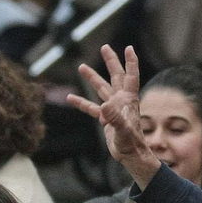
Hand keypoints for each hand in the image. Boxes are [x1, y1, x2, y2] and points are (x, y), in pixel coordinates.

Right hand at [69, 46, 158, 186]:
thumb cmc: (131, 143)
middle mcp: (121, 100)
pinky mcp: (105, 119)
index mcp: (129, 99)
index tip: (128, 47)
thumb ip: (114, 117)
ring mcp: (112, 109)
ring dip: (92, 78)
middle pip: (116, 76)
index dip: (130, 62)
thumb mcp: (123, 130)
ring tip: (81, 67)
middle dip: (111, 62)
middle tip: (105, 47)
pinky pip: (91, 108)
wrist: (130, 155)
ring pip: (101, 89)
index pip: (131, 76)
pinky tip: (70, 98)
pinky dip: (81, 103)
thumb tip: (104, 105)